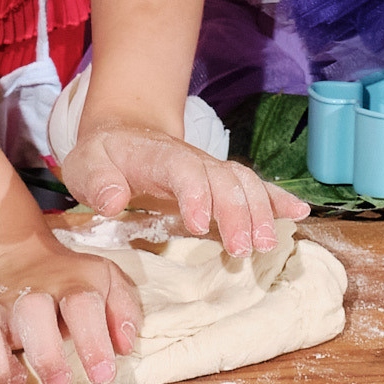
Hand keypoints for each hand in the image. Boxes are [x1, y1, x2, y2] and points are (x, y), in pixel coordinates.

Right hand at [0, 233, 139, 383]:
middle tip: (60, 380)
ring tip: (17, 379)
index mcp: (66, 283)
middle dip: (46, 350)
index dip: (94, 341)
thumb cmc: (66, 283)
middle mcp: (25, 293)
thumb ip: (122, 308)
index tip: (104, 375)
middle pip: (32, 311)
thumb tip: (126, 344)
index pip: (82, 304)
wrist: (13, 255)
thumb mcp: (104, 281)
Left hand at [61, 122, 309, 256]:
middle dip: (238, 212)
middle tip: (244, 249)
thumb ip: (98, 181)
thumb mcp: (85, 165)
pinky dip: (277, 199)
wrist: (124, 133)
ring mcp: (211, 169)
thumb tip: (113, 201)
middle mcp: (193, 160)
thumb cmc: (104, 157)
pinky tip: (298, 214)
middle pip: (225, 179)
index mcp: (159, 156)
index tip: (198, 224)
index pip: (184, 169)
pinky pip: (254, 186)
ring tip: (264, 245)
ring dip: (260, 211)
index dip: (196, 193)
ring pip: (245, 183)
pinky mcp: (220, 182)